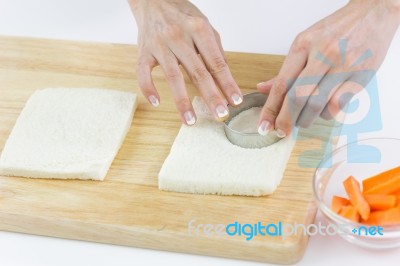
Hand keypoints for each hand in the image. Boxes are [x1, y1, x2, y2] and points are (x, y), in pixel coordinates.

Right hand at [129, 0, 242, 124]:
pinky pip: (143, 73)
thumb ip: (215, 49)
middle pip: (198, 73)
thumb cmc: (181, 14)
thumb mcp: (204, 24)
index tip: (235, 100)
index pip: (216, 62)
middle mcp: (179, 37)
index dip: (227, 83)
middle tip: (220, 114)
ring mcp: (160, 45)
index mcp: (199, 29)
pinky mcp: (144, 51)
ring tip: (191, 120)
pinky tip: (157, 103)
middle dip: (211, 96)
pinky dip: (148, 88)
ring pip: (173, 77)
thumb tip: (225, 75)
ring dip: (183, 101)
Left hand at [257, 0, 399, 136]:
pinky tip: (323, 109)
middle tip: (281, 131)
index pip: (282, 83)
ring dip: (306, 119)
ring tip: (302, 119)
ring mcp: (344, 66)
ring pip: (317, 105)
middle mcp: (323, 55)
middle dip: (286, 120)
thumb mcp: (306, 42)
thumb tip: (263, 88)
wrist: (373, 13)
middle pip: (298, 97)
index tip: (264, 125)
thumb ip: (286, 69)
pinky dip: (326, 113)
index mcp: (303, 45)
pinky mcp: (361, 76)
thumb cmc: (336, 30)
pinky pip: (337, 105)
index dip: (271, 109)